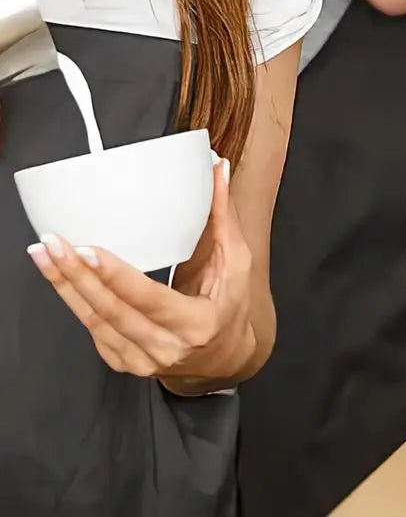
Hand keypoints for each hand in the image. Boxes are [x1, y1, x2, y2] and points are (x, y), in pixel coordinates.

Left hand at [27, 158, 254, 386]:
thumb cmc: (231, 306)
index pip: (150, 300)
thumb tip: (219, 169)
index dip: (117, 277)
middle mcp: (165, 348)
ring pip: (94, 322)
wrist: (224, 356)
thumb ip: (223, 216)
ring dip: (65, 286)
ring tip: (44, 253)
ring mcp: (141, 360)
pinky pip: (93, 330)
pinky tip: (60, 277)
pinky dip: (74, 301)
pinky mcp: (124, 362)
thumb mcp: (236, 262)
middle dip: (76, 275)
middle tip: (53, 244)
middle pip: (111, 312)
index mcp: (197, 324)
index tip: (89, 251)